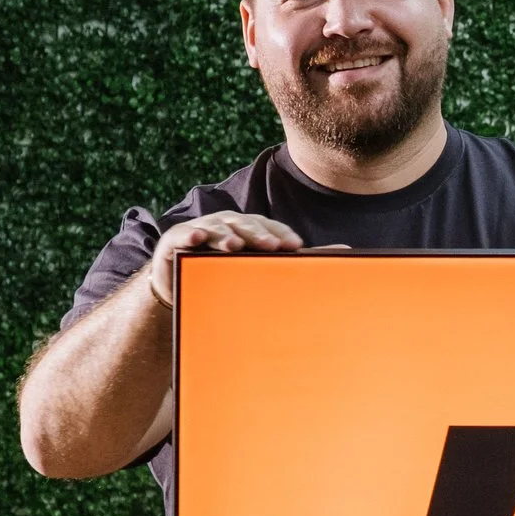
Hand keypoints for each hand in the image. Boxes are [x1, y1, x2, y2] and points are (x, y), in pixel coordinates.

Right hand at [146, 211, 310, 306]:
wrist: (180, 290)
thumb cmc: (222, 277)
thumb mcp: (252, 271)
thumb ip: (288, 263)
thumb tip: (340, 253)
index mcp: (246, 229)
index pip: (267, 227)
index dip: (280, 233)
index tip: (296, 246)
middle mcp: (224, 224)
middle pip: (244, 225)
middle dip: (258, 234)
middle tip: (271, 246)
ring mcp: (198, 229)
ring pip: (216, 228)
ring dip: (226, 235)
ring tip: (236, 245)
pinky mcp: (174, 240)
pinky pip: (182, 235)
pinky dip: (190, 234)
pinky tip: (197, 237)